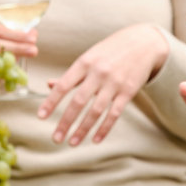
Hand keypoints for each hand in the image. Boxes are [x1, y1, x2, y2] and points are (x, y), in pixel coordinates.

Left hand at [38, 23, 167, 145]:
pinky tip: (95, 140)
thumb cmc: (111, 50)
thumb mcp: (90, 56)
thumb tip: (49, 85)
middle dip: (65, 122)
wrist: (144, 42)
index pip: (64, 84)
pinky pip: (114, 114)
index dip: (51, 101)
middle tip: (55, 138)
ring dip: (83, 129)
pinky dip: (104, 128)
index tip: (41, 117)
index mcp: (85, 62)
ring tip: (72, 142)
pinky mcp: (128, 91)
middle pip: (78, 101)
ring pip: (96, 111)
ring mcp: (114, 82)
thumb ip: (71, 74)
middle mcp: (98, 72)